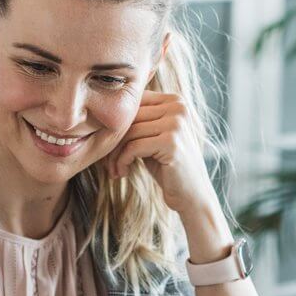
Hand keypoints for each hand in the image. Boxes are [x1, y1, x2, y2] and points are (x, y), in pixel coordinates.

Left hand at [104, 89, 214, 214]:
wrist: (192, 195)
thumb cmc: (167, 166)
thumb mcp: (152, 137)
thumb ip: (138, 120)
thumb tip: (104, 112)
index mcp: (175, 100)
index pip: (133, 102)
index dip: (117, 124)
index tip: (108, 147)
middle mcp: (178, 107)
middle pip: (130, 116)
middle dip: (113, 141)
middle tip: (107, 163)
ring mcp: (176, 124)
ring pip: (129, 132)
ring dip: (115, 155)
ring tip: (115, 170)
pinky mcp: (171, 142)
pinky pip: (133, 147)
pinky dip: (122, 161)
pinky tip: (123, 173)